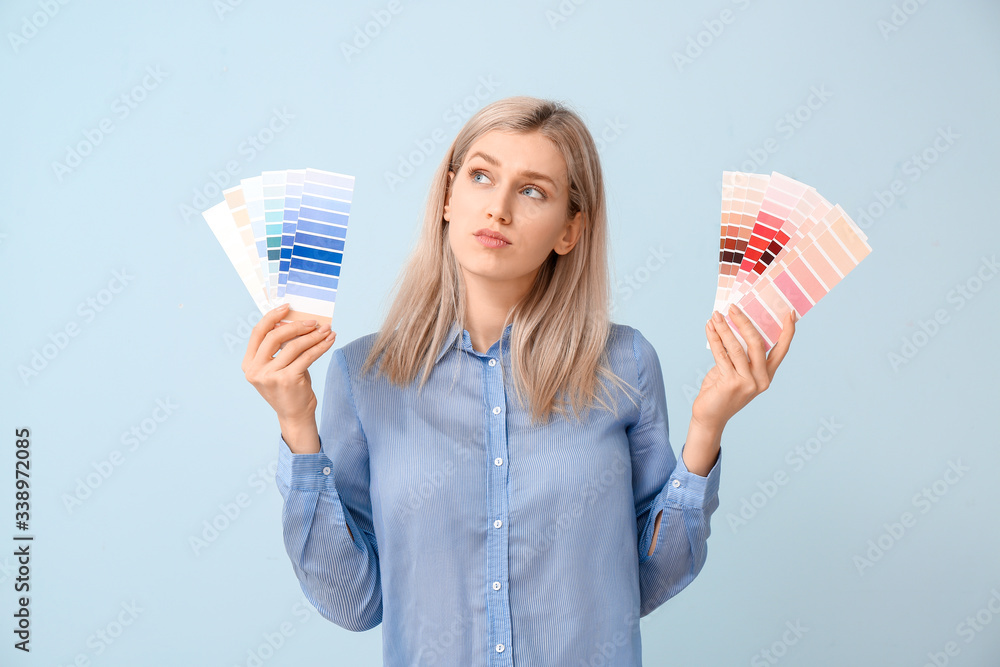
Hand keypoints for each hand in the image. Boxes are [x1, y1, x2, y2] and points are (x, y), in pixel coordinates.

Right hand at [241, 304, 336, 426]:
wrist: (294, 416)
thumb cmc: (288, 387)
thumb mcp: (278, 367)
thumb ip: (280, 348)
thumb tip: (297, 322)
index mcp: (249, 364)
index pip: (258, 333)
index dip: (271, 317)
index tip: (286, 308)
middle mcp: (255, 370)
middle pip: (275, 336)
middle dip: (297, 326)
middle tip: (314, 322)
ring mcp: (270, 376)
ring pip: (295, 346)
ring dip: (314, 336)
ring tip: (327, 330)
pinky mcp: (287, 380)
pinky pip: (307, 356)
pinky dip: (320, 346)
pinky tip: (329, 340)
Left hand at [692, 304, 795, 431]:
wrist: (709, 417)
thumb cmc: (720, 391)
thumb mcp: (734, 371)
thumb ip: (737, 354)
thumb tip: (731, 326)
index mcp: (766, 375)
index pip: (781, 350)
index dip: (787, 332)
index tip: (790, 313)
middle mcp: (761, 379)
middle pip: (757, 343)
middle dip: (745, 322)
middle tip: (733, 307)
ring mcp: (747, 383)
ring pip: (737, 347)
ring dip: (725, 328)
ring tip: (716, 315)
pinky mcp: (731, 383)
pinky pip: (722, 355)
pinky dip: (714, 338)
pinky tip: (709, 327)